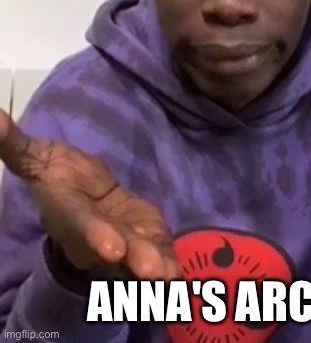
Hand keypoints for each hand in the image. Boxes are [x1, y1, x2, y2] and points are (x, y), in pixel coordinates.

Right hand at [0, 108, 180, 280]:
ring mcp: (123, 242)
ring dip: (156, 265)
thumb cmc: (59, 176)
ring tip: (172, 276)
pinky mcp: (147, 238)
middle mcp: (95, 237)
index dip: (94, 235)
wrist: (84, 197)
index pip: (80, 225)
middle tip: (152, 271)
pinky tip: (181, 272)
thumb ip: (18, 145)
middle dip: (133, 259)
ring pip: (139, 257)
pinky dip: (170, 260)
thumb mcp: (38, 158)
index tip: (111, 247)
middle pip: (115, 250)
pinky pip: (159, 250)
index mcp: (68, 215)